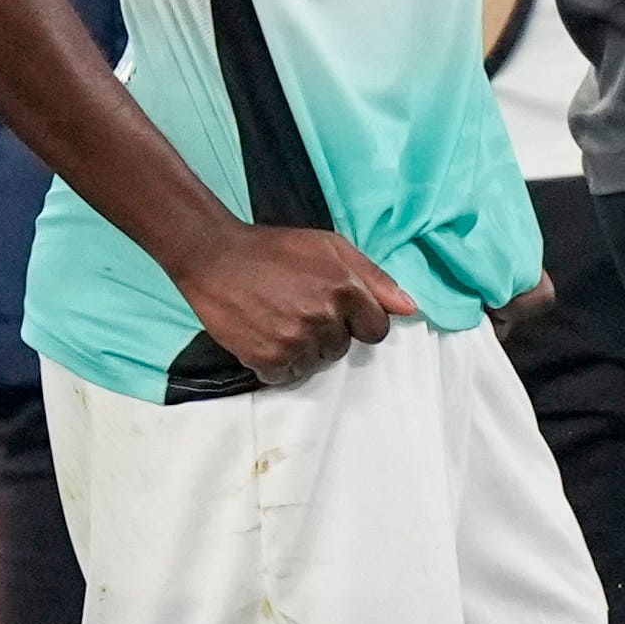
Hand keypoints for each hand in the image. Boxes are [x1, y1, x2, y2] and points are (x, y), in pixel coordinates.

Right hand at [172, 223, 414, 387]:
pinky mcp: (269, 358)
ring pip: (315, 363)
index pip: (377, 329)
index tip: (337, 311)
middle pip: (342, 348)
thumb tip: (409, 308)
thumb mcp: (330, 247)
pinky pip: (286, 375)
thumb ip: (374, 277)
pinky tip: (263, 334)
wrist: (215, 257)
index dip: (359, 321)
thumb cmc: (273, 249)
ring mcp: (296, 341)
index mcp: (345, 288)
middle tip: (296, 307)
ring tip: (277, 318)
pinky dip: (276, 362)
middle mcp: (324, 317)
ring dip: (300, 348)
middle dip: (326, 333)